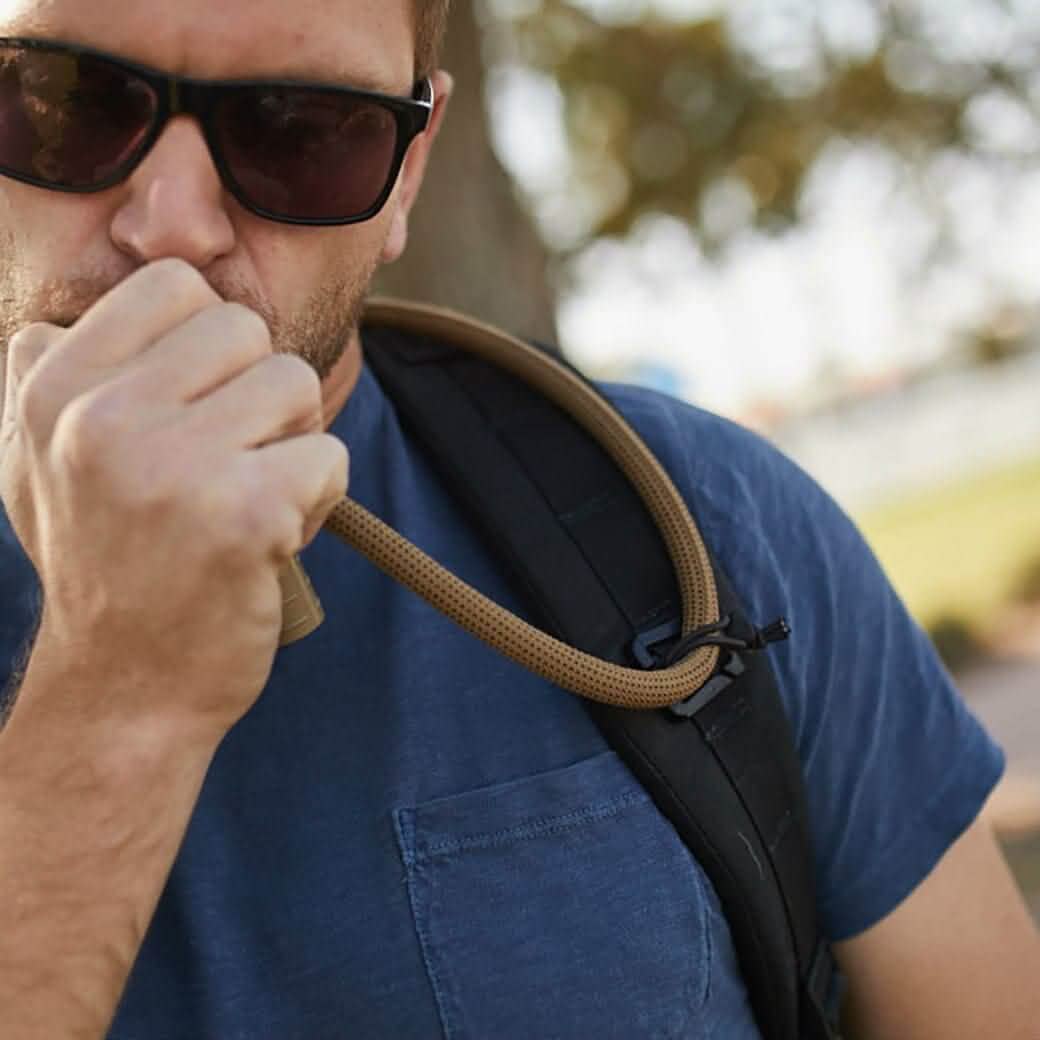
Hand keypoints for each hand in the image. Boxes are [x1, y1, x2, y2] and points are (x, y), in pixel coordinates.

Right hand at [0, 259, 347, 738]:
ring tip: (247, 501)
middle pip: (245, 330)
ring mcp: (171, 467)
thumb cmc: (105, 563)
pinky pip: (329, 457)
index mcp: (51, 388)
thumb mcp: (43, 454)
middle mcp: (100, 419)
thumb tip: (150, 284)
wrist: (126, 690)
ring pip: (296, 385)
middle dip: (256, 395)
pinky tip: (271, 540)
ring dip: (290, 445)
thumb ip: (71, 364)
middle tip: (228, 464)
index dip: (210, 345)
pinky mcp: (242, 516)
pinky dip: (318, 498)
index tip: (196, 408)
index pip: (174, 284)